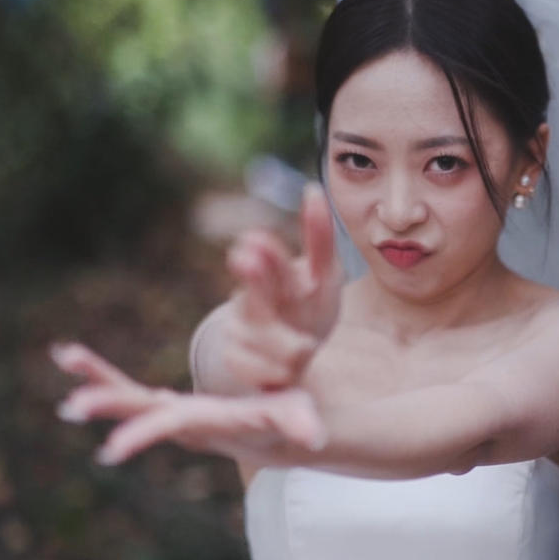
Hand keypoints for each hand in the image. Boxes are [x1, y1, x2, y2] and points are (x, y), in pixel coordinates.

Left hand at [52, 342, 327, 465]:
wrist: (271, 436)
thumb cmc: (286, 421)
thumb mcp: (297, 416)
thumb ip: (302, 423)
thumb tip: (315, 438)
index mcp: (207, 424)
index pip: (171, 428)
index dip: (142, 434)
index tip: (110, 450)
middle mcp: (180, 422)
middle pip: (139, 412)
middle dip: (107, 406)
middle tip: (69, 408)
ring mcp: (166, 414)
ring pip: (124, 396)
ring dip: (95, 379)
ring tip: (64, 353)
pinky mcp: (161, 405)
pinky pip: (124, 385)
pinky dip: (98, 371)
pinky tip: (67, 355)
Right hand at [216, 184, 342, 389]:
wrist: (296, 355)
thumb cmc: (310, 306)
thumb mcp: (324, 274)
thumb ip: (319, 237)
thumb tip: (313, 188)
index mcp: (275, 274)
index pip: (270, 260)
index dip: (264, 252)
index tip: (252, 240)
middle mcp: (252, 298)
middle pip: (253, 289)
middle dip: (252, 276)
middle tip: (245, 257)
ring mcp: (240, 328)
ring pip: (264, 337)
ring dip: (290, 346)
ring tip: (304, 347)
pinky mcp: (235, 359)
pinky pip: (258, 368)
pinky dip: (276, 371)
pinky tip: (284, 370)